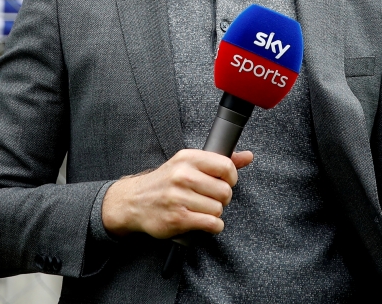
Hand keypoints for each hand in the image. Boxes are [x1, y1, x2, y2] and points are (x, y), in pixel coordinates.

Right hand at [101, 149, 253, 238]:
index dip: (231, 178)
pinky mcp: (177, 218)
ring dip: (215, 213)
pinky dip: (213, 226)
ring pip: (218, 209)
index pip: (226, 166)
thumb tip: (248, 156)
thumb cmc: (166, 182)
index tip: (225, 182)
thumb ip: (219, 161)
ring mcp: (179, 198)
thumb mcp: (188, 164)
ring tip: (202, 210)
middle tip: (210, 199)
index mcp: (188, 158)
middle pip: (224, 191)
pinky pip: (211, 223)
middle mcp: (183, 176)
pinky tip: (204, 221)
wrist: (134, 201)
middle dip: (222, 198)